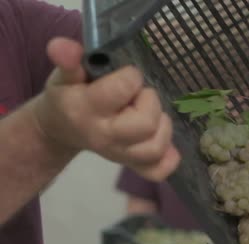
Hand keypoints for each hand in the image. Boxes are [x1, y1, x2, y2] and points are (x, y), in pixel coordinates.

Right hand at [31, 37, 179, 181]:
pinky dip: (168, 159)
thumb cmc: (69, 95)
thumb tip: (63, 46)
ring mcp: (120, 155)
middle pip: (146, 123)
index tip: (125, 75)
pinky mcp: (132, 165)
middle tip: (137, 96)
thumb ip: (68, 59)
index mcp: (87, 110)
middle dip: (150, 102)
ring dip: (162, 125)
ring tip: (148, 113)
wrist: (61, 128)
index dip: (131, 76)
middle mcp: (106, 137)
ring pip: (156, 147)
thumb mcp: (64, 74)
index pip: (124, 89)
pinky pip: (157, 171)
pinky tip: (162, 140)